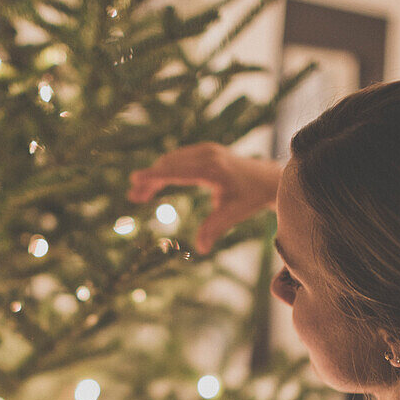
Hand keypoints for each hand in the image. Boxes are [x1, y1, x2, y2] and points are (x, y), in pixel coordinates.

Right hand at [128, 141, 276, 254]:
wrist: (266, 179)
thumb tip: (200, 249)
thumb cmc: (249, 198)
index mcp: (212, 169)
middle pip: (169, 165)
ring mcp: (205, 150)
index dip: (154, 176)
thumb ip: (214, 228)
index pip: (176, 171)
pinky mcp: (204, 150)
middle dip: (150, 179)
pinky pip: (178, 158)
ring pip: (171, 160)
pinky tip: (156, 184)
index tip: (135, 179)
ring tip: (140, 195)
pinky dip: (165, 170)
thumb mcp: (233, 214)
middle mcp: (207, 154)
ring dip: (155, 175)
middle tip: (133, 196)